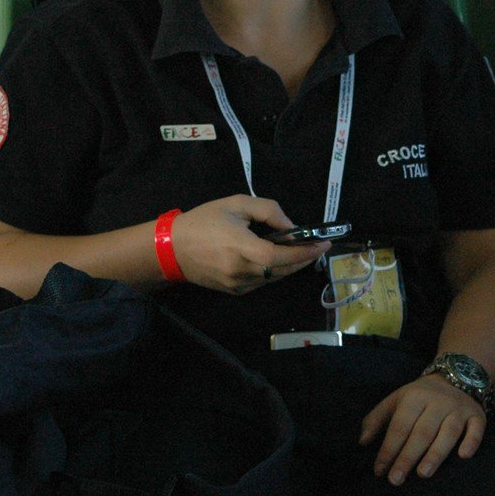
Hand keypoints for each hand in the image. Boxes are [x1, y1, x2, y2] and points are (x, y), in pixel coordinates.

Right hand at [170, 195, 330, 293]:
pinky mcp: (234, 291)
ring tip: (300, 251)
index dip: (304, 252)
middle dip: (303, 259)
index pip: (280, 256)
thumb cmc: (203, 221)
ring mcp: (237, 285)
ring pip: (274, 277)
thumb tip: (291, 227)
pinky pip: (262, 282)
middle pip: (282, 270)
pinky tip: (276, 259)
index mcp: (241, 247)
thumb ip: (267, 211)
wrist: (172, 248)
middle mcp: (241, 271)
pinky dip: (273, 271)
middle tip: (317, 247)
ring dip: (290, 266)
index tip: (322, 243)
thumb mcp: (235, 204)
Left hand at [359, 373, 486, 484]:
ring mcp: (458, 408)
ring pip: (448, 432)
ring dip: (436, 453)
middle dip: (408, 457)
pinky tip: (463, 456)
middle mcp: (437, 402)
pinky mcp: (477, 415)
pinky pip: (476, 429)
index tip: (379, 470)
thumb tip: (362, 442)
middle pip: (422, 432)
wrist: (455, 375)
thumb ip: (376, 418)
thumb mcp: (396, 400)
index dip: (389, 449)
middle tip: (396, 479)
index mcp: (414, 397)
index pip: (399, 426)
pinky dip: (471, 442)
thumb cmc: (420, 395)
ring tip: (423, 474)